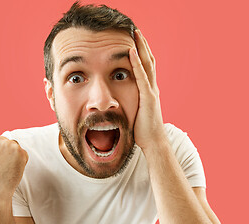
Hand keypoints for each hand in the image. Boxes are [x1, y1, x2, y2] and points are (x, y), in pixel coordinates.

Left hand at [130, 30, 166, 150]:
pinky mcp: (148, 97)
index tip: (135, 41)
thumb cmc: (143, 130)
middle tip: (136, 31)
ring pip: (147, 64)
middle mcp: (152, 87)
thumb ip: (132, 103)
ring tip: (135, 34)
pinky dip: (135, 63)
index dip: (141, 53)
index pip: (145, 67)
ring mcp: (151, 91)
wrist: (153, 142)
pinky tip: (130, 51)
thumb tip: (121, 101)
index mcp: (148, 90)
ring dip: (141, 48)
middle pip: (148, 60)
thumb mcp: (136, 112)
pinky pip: (141, 76)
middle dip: (142, 45)